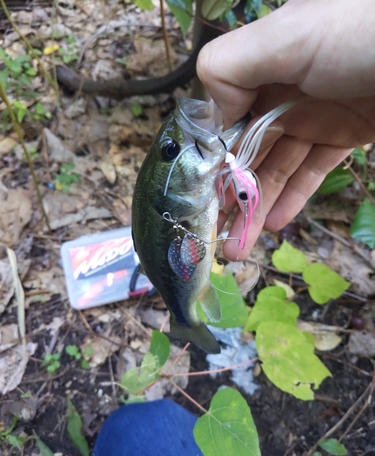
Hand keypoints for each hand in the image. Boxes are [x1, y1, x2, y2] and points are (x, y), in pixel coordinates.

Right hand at [197, 0, 374, 260]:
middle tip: (213, 237)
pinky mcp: (344, 134)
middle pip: (247, 152)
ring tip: (236, 248)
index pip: (225, 118)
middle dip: (229, 196)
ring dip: (256, 209)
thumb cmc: (362, 34)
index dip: (212, 159)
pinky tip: (274, 223)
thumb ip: (233, 66)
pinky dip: (293, 198)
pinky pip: (312, 170)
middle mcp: (283, 90)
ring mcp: (315, 115)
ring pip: (277, 169)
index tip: (200, 199)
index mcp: (263, 65)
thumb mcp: (291, 35)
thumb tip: (214, 115)